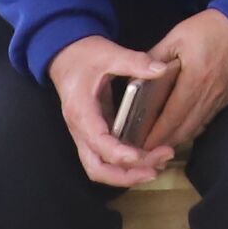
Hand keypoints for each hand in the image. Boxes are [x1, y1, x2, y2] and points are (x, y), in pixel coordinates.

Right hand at [45, 36, 180, 190]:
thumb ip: (135, 62)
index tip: (141, 156)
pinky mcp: (93, 134)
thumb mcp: (109, 53)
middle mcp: (80, 129)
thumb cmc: (85, 56)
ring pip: (99, 168)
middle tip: (156, 167)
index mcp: (81, 111)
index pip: (97, 142)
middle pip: (96, 168)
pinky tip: (147, 160)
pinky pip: (104, 159)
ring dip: (126, 175)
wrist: (66, 56)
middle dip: (125, 174)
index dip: (118, 153)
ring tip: (156, 167)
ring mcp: (84, 135)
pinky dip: (124, 166)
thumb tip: (162, 69)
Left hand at [130, 7, 227, 165]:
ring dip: (178, 138)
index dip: (155, 135)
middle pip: (184, 129)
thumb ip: (155, 58)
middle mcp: (208, 96)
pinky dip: (193, 128)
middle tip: (145, 150)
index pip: (171, 118)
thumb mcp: (177, 36)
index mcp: (193, 82)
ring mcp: (220, 99)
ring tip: (160, 143)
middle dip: (164, 143)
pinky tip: (183, 129)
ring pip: (197, 128)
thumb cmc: (211, 28)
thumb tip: (136, 75)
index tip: (140, 146)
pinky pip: (208, 120)